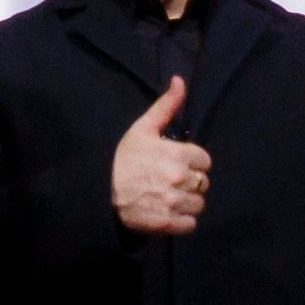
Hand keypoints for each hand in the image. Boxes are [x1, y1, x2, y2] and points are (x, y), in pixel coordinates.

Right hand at [112, 77, 211, 235]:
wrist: (100, 190)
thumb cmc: (124, 157)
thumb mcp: (143, 128)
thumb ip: (166, 106)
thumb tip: (180, 80)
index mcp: (179, 154)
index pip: (205, 161)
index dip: (191, 162)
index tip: (176, 163)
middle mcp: (180, 179)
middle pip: (203, 183)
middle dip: (191, 182)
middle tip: (171, 181)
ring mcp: (174, 203)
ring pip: (198, 204)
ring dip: (187, 202)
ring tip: (168, 196)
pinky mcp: (168, 224)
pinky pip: (191, 224)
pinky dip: (182, 221)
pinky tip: (168, 212)